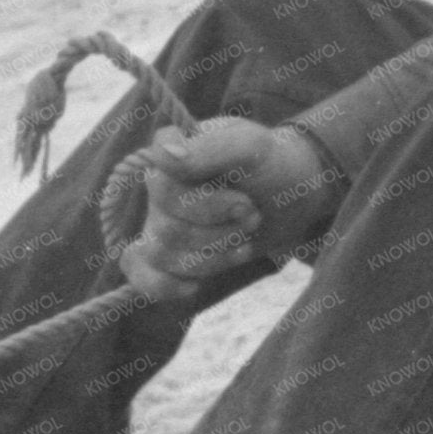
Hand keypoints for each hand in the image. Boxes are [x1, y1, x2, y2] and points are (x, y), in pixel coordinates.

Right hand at [120, 117, 342, 292]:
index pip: (161, 184)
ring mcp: (158, 220)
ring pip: (162, 254)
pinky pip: (144, 276)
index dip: (204, 204)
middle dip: (220, 230)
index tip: (243, 200)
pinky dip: (166, 286)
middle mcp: (157, 186)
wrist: (288, 198)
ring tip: (243, 239)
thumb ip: (210, 147)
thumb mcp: (251, 147)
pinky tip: (194, 285)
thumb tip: (163, 154)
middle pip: (167, 226)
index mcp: (169, 150)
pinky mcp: (167, 253)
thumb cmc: (268, 164)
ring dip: (212, 256)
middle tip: (252, 216)